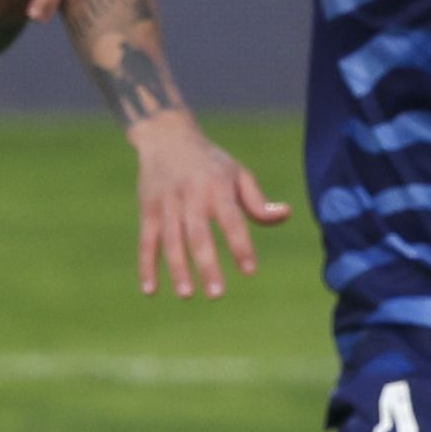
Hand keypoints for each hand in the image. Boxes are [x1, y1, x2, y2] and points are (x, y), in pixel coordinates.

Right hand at [126, 109, 290, 298]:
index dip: (240, 245)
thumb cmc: (209, 162)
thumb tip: (284, 214)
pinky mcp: (147, 209)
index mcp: (217, 185)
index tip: (250, 271)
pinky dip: (146, 265)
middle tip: (217, 294)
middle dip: (206, 264)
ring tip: (187, 295)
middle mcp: (190, 194)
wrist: (166, 136)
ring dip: (177, 268)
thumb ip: (257, 201)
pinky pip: (146, 240)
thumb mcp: (236, 173)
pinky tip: (150, 290)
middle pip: (198, 233)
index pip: (231, 219)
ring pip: (170, 239)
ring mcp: (166, 202)